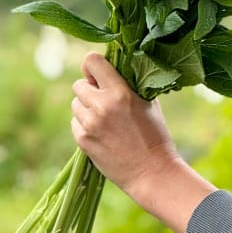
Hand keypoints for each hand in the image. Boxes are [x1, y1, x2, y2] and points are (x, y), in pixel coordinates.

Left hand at [71, 53, 218, 232]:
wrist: (151, 171)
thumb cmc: (155, 133)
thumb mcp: (148, 101)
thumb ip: (130, 83)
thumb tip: (116, 68)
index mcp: (120, 92)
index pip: (91, 61)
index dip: (92, 65)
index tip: (99, 73)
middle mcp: (101, 106)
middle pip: (78, 84)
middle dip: (89, 88)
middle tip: (103, 97)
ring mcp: (89, 124)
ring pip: (75, 104)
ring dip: (86, 107)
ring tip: (105, 117)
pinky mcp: (83, 141)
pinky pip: (74, 123)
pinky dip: (84, 124)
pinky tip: (101, 132)